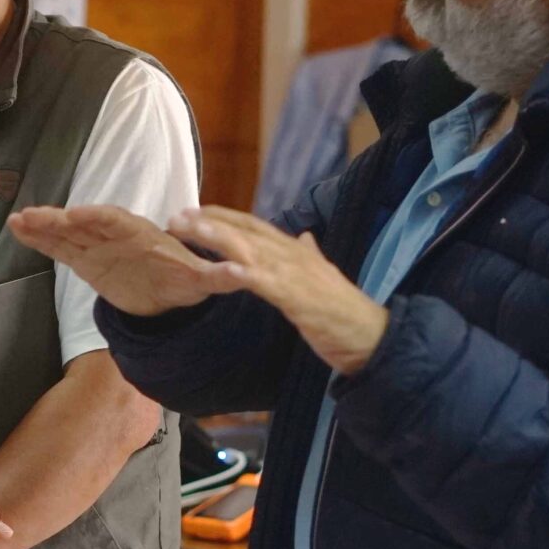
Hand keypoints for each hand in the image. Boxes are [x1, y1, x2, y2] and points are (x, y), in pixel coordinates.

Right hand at [8, 205, 240, 316]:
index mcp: (141, 234)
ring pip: (66, 232)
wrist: (170, 288)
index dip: (96, 218)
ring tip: (16, 220)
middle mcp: (115, 234)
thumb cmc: (185, 276)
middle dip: (59, 220)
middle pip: (84, 223)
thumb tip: (243, 275)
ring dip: (42, 226)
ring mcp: (97, 245)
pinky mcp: (84, 259)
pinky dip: (38, 239)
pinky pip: (58, 247)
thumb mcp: (206, 281)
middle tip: (31, 216)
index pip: (116, 222)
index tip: (77, 216)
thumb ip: (220, 277)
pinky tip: (16, 229)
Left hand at [167, 207, 389, 374]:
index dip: (223, 216)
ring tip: (192, 229)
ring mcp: (296, 275)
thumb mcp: (323, 277)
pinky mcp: (299, 298)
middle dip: (211, 221)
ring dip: (220, 237)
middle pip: (246, 231)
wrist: (371, 337)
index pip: (254, 226)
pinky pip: (267, 282)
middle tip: (176, 216)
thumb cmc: (344, 311)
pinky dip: (246, 273)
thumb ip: (311, 255)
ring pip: (251, 249)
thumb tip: (306, 236)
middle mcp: (294, 255)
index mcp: (296, 252)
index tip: (194, 211)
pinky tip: (225, 269)